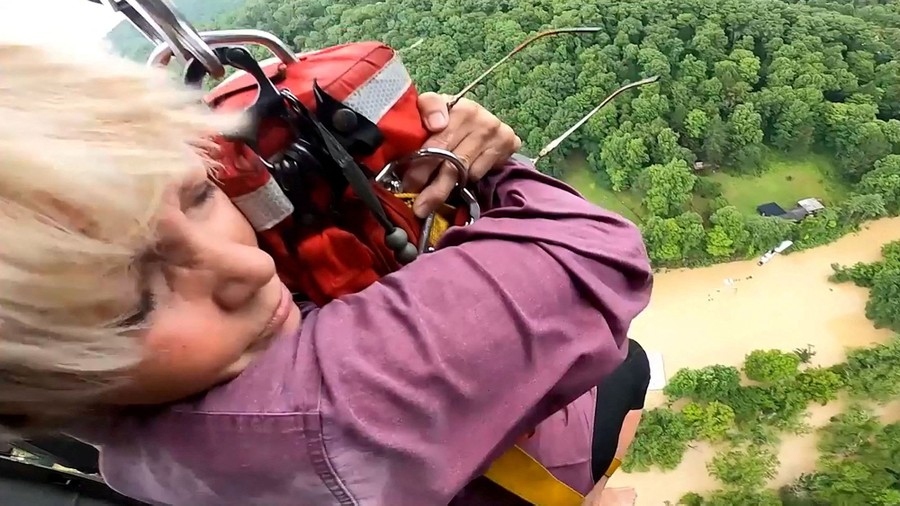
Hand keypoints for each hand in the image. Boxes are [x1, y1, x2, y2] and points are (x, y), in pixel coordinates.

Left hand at [404, 93, 521, 217]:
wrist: (472, 114)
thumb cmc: (444, 114)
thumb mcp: (429, 105)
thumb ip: (427, 107)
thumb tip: (437, 124)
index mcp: (460, 108)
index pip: (439, 145)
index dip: (421, 167)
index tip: (409, 186)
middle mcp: (483, 120)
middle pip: (453, 164)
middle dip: (434, 189)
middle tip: (420, 208)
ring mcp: (498, 133)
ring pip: (467, 173)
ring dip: (449, 186)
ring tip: (434, 193)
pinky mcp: (510, 143)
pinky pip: (481, 173)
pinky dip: (466, 179)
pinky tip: (457, 176)